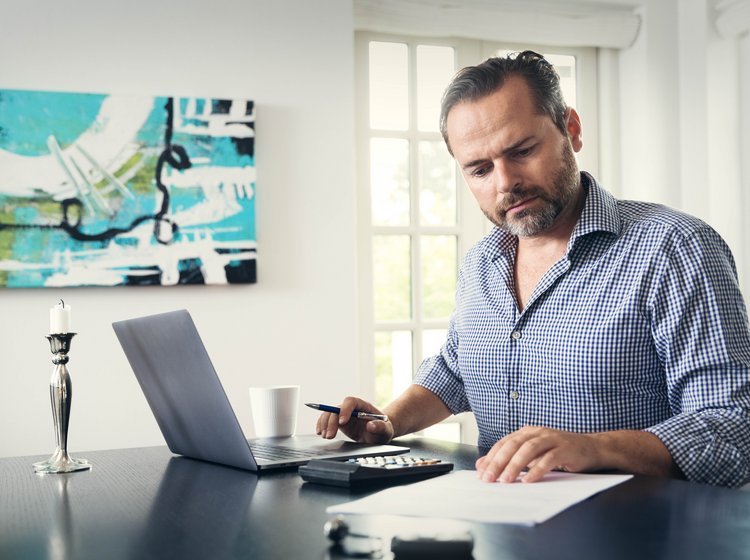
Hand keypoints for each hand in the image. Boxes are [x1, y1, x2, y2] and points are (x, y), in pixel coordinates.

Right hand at [315, 396, 393, 443]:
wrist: (379, 434)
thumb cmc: (383, 429)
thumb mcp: (386, 430)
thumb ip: (380, 427)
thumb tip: (370, 425)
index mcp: (363, 405)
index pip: (351, 401)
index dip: (345, 409)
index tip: (342, 422)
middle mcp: (352, 408)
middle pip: (337, 408)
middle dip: (331, 422)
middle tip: (330, 436)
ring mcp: (344, 414)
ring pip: (329, 414)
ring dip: (324, 424)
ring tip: (326, 436)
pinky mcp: (339, 421)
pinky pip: (327, 420)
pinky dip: (322, 425)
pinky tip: (320, 432)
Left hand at [476, 426, 599, 482]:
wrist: (591, 448)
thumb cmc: (559, 452)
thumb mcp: (533, 454)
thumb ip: (511, 458)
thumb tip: (483, 466)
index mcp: (527, 432)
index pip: (504, 443)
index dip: (491, 457)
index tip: (481, 472)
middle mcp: (537, 432)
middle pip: (513, 445)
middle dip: (499, 461)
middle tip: (489, 478)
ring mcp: (552, 439)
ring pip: (529, 449)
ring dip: (515, 465)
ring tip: (506, 480)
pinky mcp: (565, 448)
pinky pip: (549, 458)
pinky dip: (537, 469)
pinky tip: (529, 480)